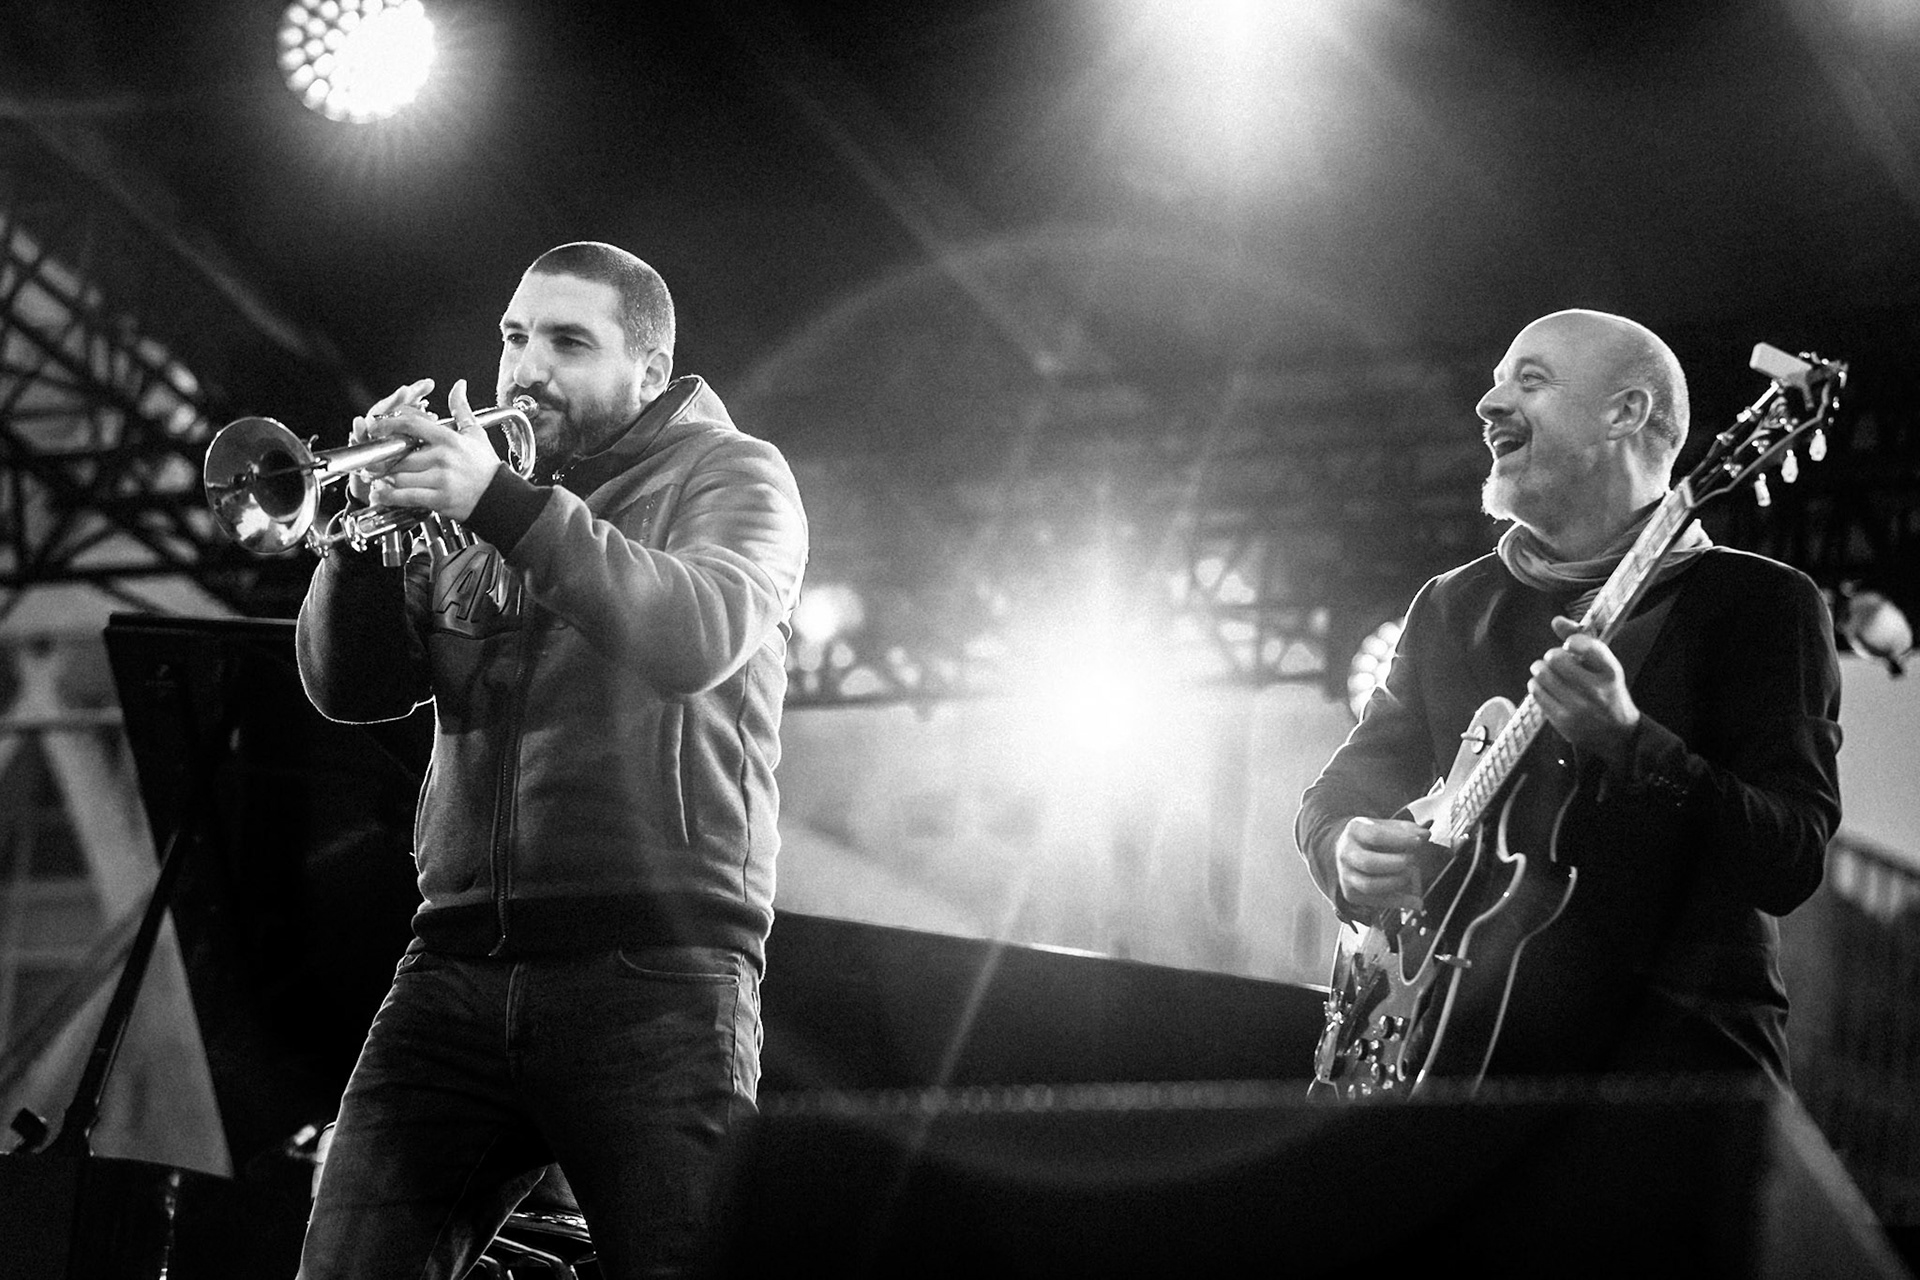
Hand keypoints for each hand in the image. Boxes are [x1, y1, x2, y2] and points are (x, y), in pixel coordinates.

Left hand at [360, 379, 503, 522]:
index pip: (412, 425)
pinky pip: (406, 496)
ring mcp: (441, 479)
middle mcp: (443, 458)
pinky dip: (389, 495)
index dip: (389, 424)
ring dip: (384, 477)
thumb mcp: (475, 432)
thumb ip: (461, 408)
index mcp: (449, 439)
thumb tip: (458, 386)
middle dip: (383, 457)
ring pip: (400, 476)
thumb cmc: (485, 466)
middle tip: (373, 458)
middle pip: (400, 454)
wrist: (500, 496)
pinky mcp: (439, 499)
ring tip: (376, 476)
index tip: (375, 426)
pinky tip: (381, 492)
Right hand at [1335, 816, 1431, 913]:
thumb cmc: (1374, 837)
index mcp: (1354, 830)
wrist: (1350, 850)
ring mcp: (1346, 875)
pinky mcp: (1351, 893)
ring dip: (1396, 882)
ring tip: (1411, 875)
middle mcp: (1346, 853)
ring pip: (1370, 885)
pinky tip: (1416, 902)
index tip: (1420, 841)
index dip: (1400, 840)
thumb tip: (1424, 835)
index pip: (1376, 836)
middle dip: (1396, 864)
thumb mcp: (1388, 827)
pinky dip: (1400, 902)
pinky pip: (1376, 902)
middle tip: (1412, 860)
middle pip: (1369, 863)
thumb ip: (1407, 830)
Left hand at [1529, 616, 1640, 771]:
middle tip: (1554, 660)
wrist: (1616, 735)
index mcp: (1611, 672)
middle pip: (1556, 658)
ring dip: (1539, 669)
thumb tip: (1556, 620)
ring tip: (1545, 671)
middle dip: (1551, 655)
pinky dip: (1536, 685)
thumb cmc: (1607, 691)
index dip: (1572, 641)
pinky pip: (1537, 693)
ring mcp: (1578, 707)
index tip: (1571, 647)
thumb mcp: (1604, 666)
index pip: (1586, 645)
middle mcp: (1596, 690)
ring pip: (1542, 675)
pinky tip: (1543, 686)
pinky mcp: (1562, 721)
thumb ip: (1582, 640)